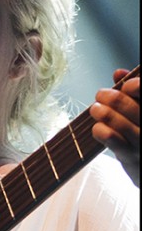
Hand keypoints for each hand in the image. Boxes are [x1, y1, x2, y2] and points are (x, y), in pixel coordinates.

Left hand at [90, 68, 139, 185]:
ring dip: (101, 112)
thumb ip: (134, 90)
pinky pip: (110, 138)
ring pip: (117, 121)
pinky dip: (100, 129)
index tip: (126, 86)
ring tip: (95, 108)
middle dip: (109, 96)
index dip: (132, 85)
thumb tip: (118, 73)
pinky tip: (98, 127)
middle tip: (100, 95)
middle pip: (126, 105)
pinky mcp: (131, 157)